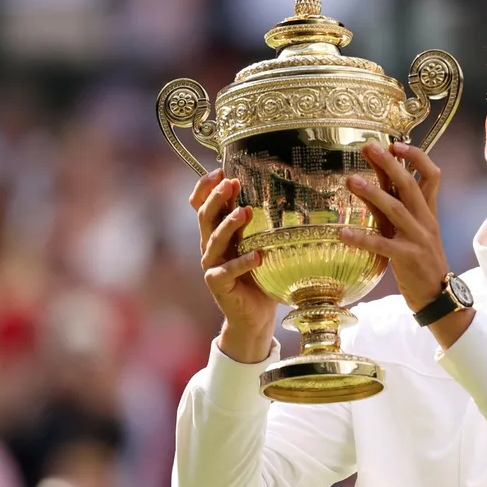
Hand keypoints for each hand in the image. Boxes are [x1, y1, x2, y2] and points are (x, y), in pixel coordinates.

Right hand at [190, 169, 276, 363]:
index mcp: (219, 234)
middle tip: (230, 183)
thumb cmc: (262, 277)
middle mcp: (210, 247)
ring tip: (246, 211)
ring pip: (213, 240)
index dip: (205, 188)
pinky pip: (227, 272)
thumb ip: (264, 226)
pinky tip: (258, 256)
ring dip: (229, 225)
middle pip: (205, 217)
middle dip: (216, 198)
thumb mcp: (262, 245)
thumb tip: (285, 195)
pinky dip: (243, 263)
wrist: (256, 316)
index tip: (219, 170)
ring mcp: (212, 266)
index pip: (202, 206)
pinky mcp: (218, 286)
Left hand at [340, 142, 449, 313]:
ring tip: (350, 180)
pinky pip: (382, 245)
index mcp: (428, 211)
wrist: (437, 294)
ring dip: (372, 193)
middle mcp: (426, 220)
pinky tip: (343, 233)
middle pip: (411, 185)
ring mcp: (418, 239)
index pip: (431, 175)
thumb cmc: (420, 260)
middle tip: (370, 147)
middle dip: (390, 164)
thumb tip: (377, 181)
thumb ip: (396, 206)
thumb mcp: (411, 229)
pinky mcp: (408, 258)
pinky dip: (362, 238)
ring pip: (396, 210)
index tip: (395, 144)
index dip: (415, 157)